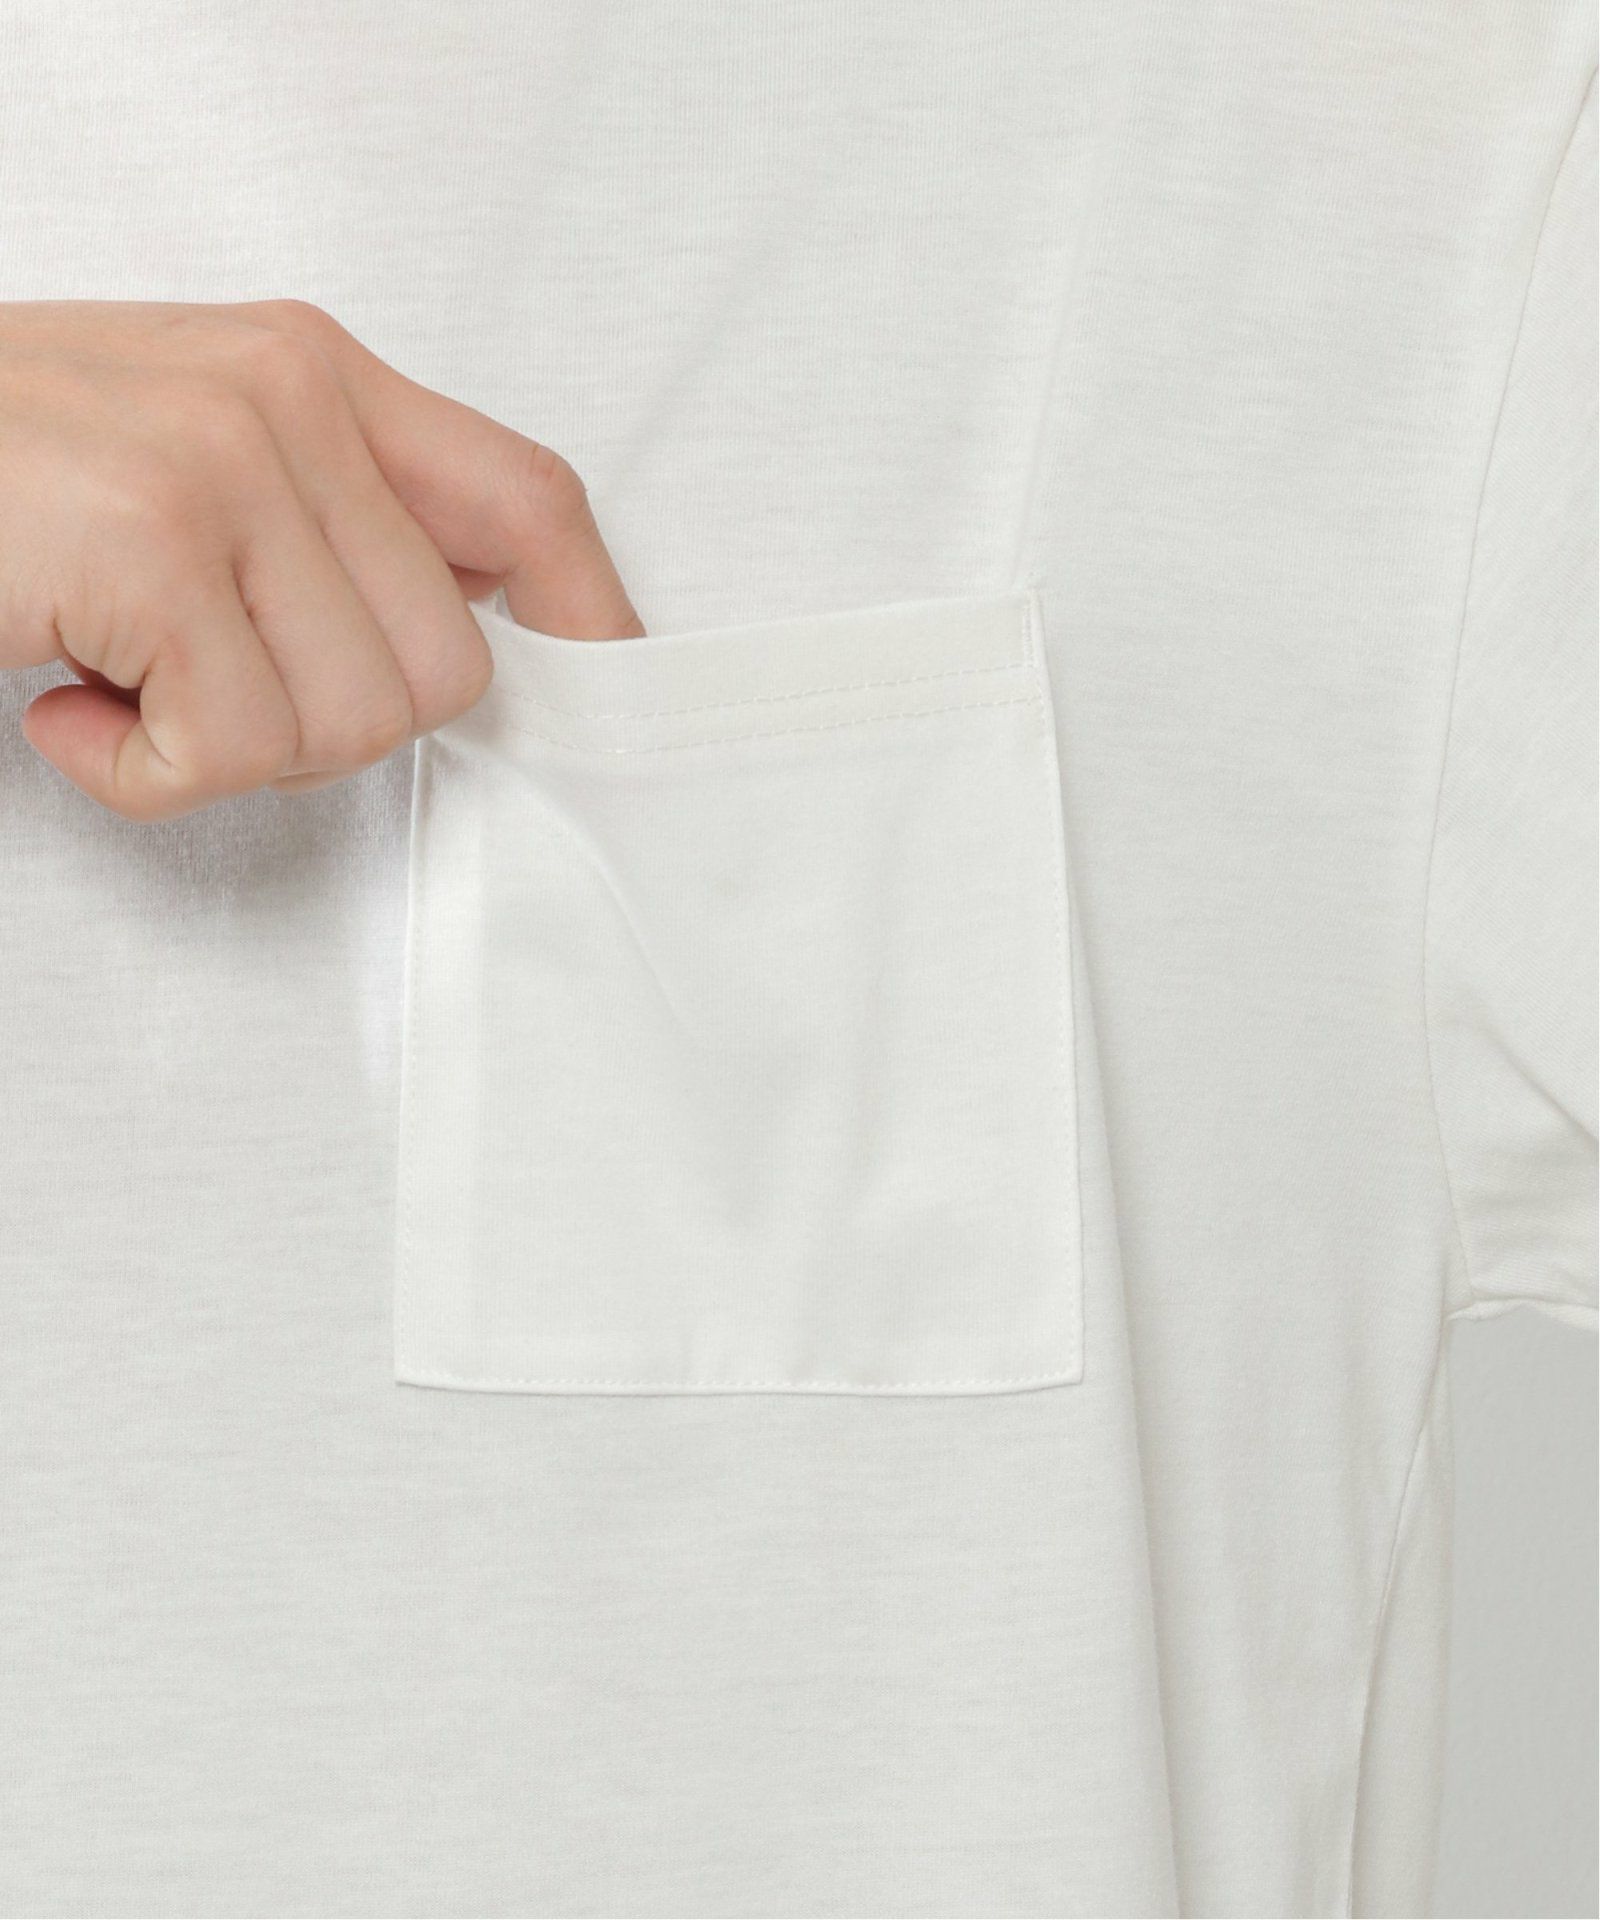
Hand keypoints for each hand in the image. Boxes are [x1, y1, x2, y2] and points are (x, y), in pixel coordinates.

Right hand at [0, 299, 642, 818]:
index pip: (529, 499)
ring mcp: (219, 465)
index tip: (611, 697)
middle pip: (448, 666)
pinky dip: (143, 774)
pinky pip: (234, 750)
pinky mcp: (150, 546)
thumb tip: (473, 630)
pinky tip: (66, 704)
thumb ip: (330, 518)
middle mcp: (285, 399)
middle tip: (206, 683)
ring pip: (354, 725)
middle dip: (331, 724)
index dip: (591, 619)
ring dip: (229, 747)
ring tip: (124, 677)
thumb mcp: (189, 455)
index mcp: (315, 372)